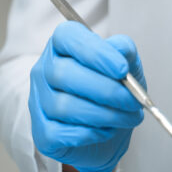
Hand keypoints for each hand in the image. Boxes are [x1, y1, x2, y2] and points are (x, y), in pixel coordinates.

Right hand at [29, 22, 145, 171]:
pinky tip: (106, 131)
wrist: (107, 128)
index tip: (123, 69)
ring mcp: (38, 102)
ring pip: (64, 106)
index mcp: (62, 44)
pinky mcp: (41, 133)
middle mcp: (44, 69)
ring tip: (127, 118)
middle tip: (133, 101)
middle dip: (106, 90)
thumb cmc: (112, 89)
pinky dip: (88, 133)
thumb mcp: (126, 64)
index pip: (68, 37)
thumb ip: (124, 50)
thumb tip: (120, 51)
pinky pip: (59, 133)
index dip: (96, 52)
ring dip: (104, 114)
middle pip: (64, 73)